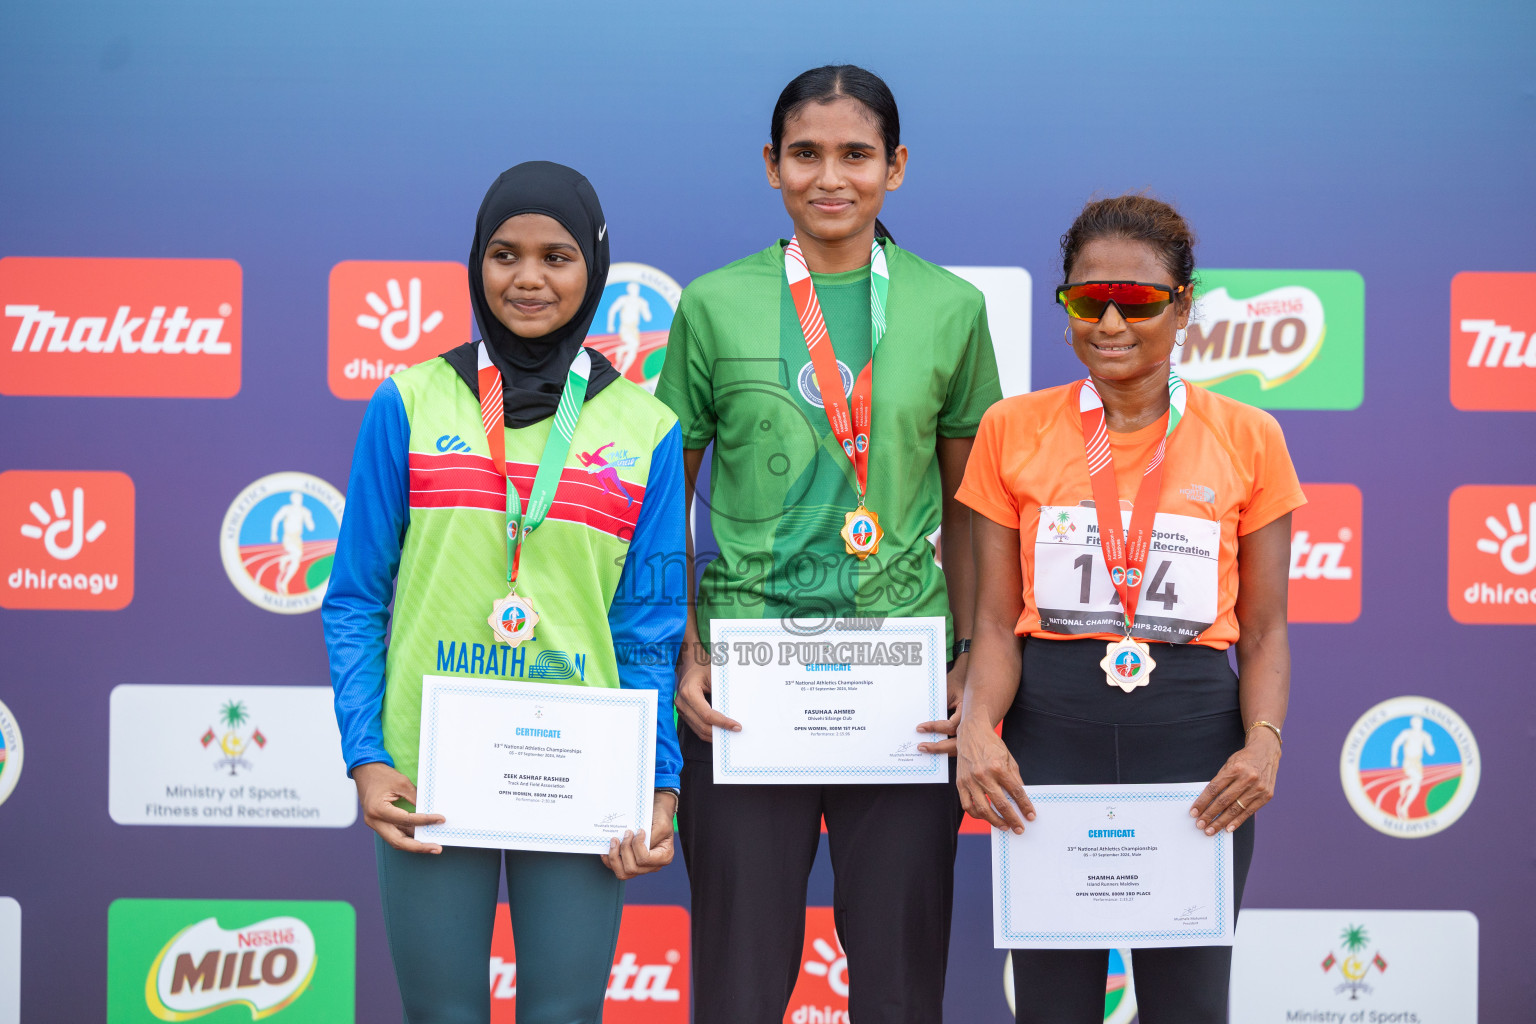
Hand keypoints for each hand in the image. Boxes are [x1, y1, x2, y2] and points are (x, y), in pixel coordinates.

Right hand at [353, 761, 444, 854]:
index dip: (425, 820)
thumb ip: (415, 798)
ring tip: (432, 846)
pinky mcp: (379, 824)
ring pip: (396, 841)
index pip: (406, 820)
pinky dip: (408, 837)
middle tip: (437, 848)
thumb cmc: (382, 775)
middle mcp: (374, 821)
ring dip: (414, 844)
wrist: (365, 771)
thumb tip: (430, 811)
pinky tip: (421, 837)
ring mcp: (375, 824)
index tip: (440, 819)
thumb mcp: (402, 783)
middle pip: (398, 841)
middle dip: (418, 847)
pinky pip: (394, 835)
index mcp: (378, 810)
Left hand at [602, 791, 676, 879]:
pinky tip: (607, 848)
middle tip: (626, 833)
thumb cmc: (661, 817)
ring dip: (615, 857)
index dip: (637, 845)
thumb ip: (652, 836)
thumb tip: (635, 845)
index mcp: (664, 857)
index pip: (645, 859)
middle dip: (625, 849)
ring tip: (614, 841)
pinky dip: (609, 860)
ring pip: (623, 873)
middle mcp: (652, 866)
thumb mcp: (661, 824)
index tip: (639, 831)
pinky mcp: (630, 864)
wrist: (656, 813)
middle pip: (632, 869)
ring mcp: (641, 867)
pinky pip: (616, 869)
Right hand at [674, 653, 739, 741]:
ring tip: (729, 734)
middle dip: (719, 732)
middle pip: (702, 726)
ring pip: (698, 730)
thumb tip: (735, 710)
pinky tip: (719, 731)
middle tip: (735, 732)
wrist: (688, 664)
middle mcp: (682, 703)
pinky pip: (696, 728)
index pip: (707, 715)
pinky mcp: (683, 713)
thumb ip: (722, 692)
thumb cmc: (702, 668)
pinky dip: (708, 732)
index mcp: (689, 692)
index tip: (736, 726)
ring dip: (714, 735)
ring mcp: (680, 709)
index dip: (722, 723)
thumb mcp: (714, 676)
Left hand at [914, 651, 970, 754]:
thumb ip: (938, 705)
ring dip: (943, 750)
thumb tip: (924, 717)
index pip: (951, 725)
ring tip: (926, 750)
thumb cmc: (956, 684)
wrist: (967, 679)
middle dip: (938, 747)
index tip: (920, 728)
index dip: (936, 727)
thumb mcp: (946, 691)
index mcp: (968, 709)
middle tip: (921, 747)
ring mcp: (973, 729)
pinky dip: (948, 747)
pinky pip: (959, 743)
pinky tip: (936, 749)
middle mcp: (972, 722)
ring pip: (959, 746)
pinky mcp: (970, 732)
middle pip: (957, 742)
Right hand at [954, 713, 1034, 833]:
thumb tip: (1022, 798)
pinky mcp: (960, 783)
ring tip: (1004, 826)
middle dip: (1012, 819)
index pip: (1016, 792)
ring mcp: (970, 780)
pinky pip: (967, 805)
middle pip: (1000, 803)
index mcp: (998, 767)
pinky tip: (986, 817)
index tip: (1030, 816)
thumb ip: (1015, 779)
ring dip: (995, 821)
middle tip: (1020, 828)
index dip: (1025, 806)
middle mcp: (983, 774)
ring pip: (982, 809)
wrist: (971, 733)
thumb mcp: (1009, 758)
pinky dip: (977, 815)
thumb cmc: (992, 745)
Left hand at [1190, 728, 1280, 834]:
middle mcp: (1248, 778)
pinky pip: (1249, 812)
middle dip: (1210, 814)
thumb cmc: (1243, 760)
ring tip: (1211, 830)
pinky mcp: (1266, 796)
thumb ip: (1220, 781)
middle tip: (1200, 824)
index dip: (1202, 802)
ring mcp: (1258, 788)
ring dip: (1221, 822)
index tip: (1193, 812)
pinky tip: (1228, 828)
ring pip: (1236, 809)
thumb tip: (1206, 801)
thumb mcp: (1229, 764)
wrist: (1266, 752)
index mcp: (1235, 768)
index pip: (1214, 789)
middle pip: (1224, 801)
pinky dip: (1237, 821)